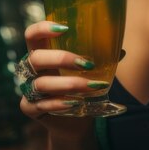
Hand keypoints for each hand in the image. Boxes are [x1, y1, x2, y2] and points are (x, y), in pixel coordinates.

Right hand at [20, 21, 105, 138]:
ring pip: (41, 83)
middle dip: (62, 58)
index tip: (65, 28)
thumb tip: (120, 50)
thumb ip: (99, 56)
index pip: (32, 34)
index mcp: (43, 51)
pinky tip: (76, 102)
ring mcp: (27, 88)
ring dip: (69, 84)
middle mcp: (31, 68)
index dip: (43, 28)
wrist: (75, 121)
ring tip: (92, 86)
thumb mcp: (88, 68)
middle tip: (88, 64)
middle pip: (36, 58)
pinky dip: (59, 103)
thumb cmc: (81, 85)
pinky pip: (41, 104)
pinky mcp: (29, 108)